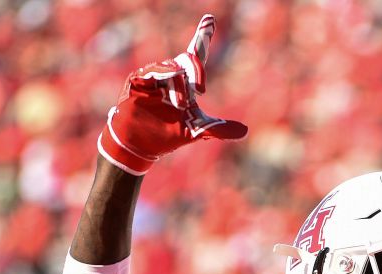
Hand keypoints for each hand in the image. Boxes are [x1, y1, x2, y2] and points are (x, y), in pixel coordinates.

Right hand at [97, 14, 247, 175]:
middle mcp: (171, 76)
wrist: (141, 146)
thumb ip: (219, 129)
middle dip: (196, 68)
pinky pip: (150, 71)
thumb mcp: (197, 131)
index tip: (210, 19)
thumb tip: (244, 131)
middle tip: (201, 88)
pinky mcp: (137, 82)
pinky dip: (162, 73)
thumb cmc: (168, 135)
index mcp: (185, 83)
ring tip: (181, 104)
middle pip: (187, 60)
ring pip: (171, 68)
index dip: (203, 37)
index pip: (196, 56)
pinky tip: (170, 78)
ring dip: (178, 84)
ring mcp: (153, 78)